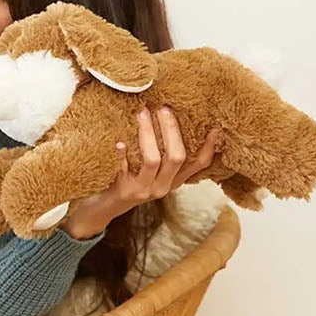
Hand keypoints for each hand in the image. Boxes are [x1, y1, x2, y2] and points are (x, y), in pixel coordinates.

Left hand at [62, 107, 220, 238]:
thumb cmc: (127, 180)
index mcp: (173, 181)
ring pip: (153, 159)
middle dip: (170, 129)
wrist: (102, 207)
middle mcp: (162, 187)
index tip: (213, 127)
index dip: (209, 147)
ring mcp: (143, 190)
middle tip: (163, 108)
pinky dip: (122, 153)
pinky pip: (123, 168)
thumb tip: (170, 117)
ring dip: (147, 133)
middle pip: (176, 156)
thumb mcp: (152, 171)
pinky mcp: (123, 190)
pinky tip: (119, 141)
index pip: (199, 164)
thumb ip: (163, 153)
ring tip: (141, 112)